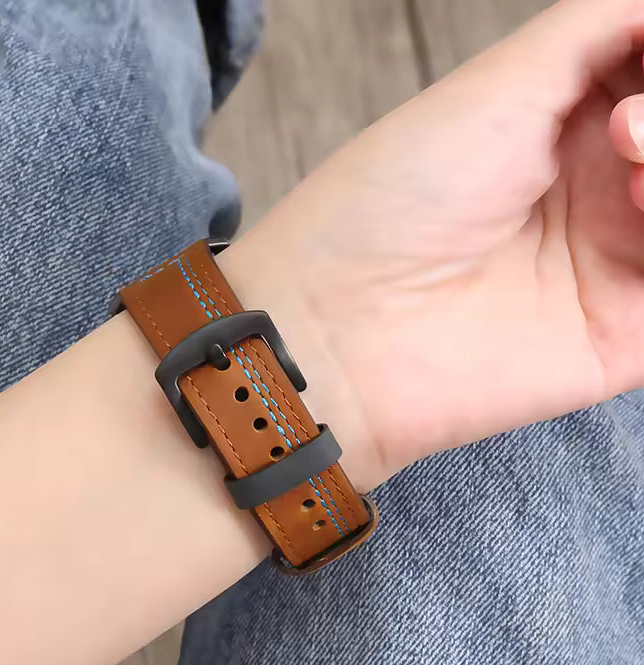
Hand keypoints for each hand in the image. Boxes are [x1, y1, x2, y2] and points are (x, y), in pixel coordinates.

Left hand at [226, 0, 643, 486]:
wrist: (342, 322)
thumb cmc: (394, 198)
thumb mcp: (496, 85)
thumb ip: (596, 34)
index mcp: (562, 130)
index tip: (629, 87)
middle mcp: (593, 194)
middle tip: (627, 127)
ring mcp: (611, 266)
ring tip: (632, 166)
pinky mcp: (625, 337)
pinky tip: (640, 210)